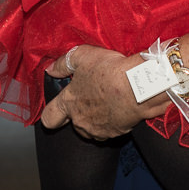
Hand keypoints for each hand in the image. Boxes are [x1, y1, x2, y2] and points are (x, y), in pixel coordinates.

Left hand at [40, 44, 166, 139]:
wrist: (139, 88)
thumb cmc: (109, 71)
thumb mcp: (83, 56)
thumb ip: (63, 64)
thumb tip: (51, 70)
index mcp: (69, 103)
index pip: (49, 118)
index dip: (51, 115)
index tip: (56, 109)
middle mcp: (80, 120)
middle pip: (73, 124)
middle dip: (79, 113)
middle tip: (91, 97)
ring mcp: (98, 129)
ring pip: (91, 129)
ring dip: (96, 119)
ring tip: (107, 102)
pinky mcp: (115, 133)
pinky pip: (110, 130)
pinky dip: (113, 121)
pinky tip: (120, 107)